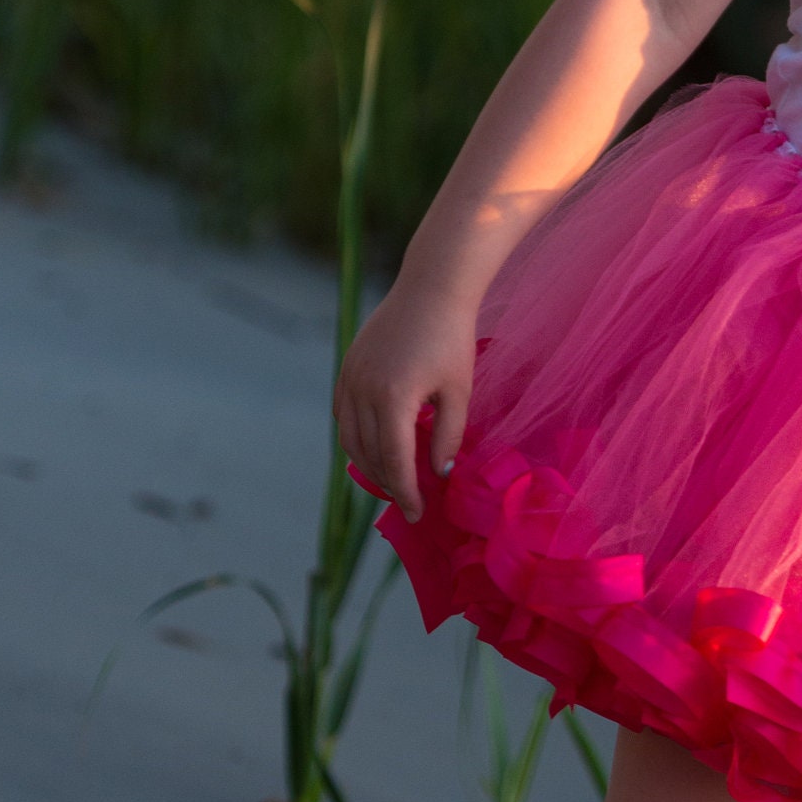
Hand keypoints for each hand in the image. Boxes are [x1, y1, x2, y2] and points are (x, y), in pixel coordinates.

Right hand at [334, 278, 478, 518]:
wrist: (431, 288)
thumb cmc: (452, 339)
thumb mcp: (458, 391)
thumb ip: (448, 436)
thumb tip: (439, 473)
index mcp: (393, 398)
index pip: (394, 461)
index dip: (405, 492)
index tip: (417, 513)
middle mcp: (362, 390)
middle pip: (368, 454)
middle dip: (388, 482)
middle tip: (409, 500)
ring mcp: (350, 377)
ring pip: (349, 438)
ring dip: (369, 463)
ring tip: (393, 479)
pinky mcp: (347, 367)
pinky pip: (342, 414)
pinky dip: (356, 437)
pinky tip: (375, 446)